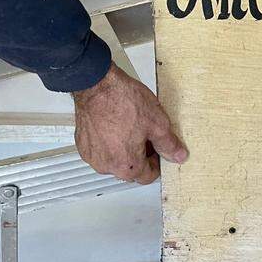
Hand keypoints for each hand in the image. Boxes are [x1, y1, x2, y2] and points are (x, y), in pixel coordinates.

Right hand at [72, 64, 187, 183]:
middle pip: (130, 169)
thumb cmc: (123, 102)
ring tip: (130, 128)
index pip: (148, 176)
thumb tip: (178, 156)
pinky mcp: (82, 144)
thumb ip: (169, 144)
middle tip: (146, 136)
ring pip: (114, 160)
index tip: (159, 149)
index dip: (157, 162)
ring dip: (124, 150)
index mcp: (127, 165)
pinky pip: (100, 150)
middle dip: (141, 156)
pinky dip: (109, 143)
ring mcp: (92, 156)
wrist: (96, 85)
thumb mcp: (157, 123)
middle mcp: (106, 166)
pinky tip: (115, 127)